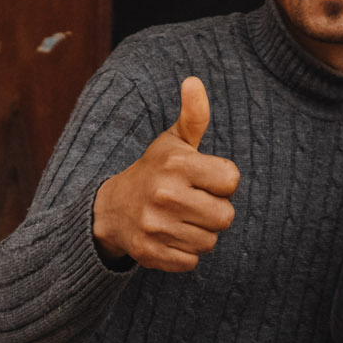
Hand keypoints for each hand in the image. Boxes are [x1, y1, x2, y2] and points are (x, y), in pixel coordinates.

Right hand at [92, 77, 241, 271]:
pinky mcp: (151, 253)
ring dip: (200, 233)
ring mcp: (156, 226)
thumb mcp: (172, 142)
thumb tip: (194, 80)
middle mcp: (166, 194)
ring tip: (180, 219)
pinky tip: (169, 236)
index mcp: (176, 164)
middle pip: (225, 216)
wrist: (110, 210)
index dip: (222, 182)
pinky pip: (192, 261)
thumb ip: (193, 115)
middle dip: (214, 211)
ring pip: (210, 241)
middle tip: (192, 202)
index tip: (203, 179)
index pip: (231, 180)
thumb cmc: (154, 171)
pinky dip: (185, 252)